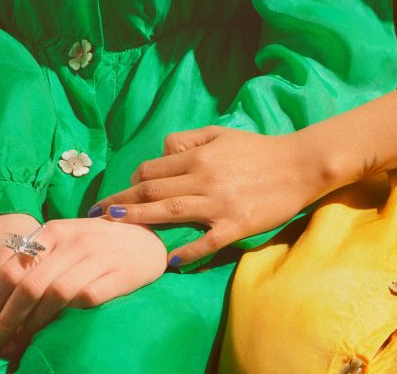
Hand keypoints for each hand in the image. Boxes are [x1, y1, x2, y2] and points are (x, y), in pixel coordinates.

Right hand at [0, 213, 40, 338]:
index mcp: (29, 248)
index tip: (24, 335)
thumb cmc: (27, 242)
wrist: (1, 212)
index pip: (29, 282)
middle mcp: (4, 249)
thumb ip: (44, 274)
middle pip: (4, 288)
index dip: (26, 311)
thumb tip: (53, 310)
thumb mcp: (41, 250)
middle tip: (1, 341)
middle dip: (2, 318)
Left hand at [0, 216, 167, 356]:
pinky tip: (50, 336)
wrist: (144, 240)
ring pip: (52, 295)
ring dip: (29, 326)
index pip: (11, 268)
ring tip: (15, 346)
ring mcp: (94, 258)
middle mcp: (72, 242)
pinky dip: (62, 322)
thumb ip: (36, 260)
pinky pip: (82, 301)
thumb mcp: (64, 242)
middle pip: (28, 285)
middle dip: (4, 320)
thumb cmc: (97, 244)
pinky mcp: (115, 276)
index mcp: (53, 232)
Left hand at [92, 126, 321, 265]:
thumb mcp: (221, 134)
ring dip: (138, 220)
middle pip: (153, 191)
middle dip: (122, 202)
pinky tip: (168, 262)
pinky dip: (185, 253)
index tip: (120, 192)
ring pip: (170, 213)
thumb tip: (162, 153)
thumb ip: (190, 141)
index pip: (154, 169)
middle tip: (98, 214)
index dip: (132, 180)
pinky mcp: (235, 226)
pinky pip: (205, 242)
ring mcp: (218, 205)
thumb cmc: (258, 149)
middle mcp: (204, 179)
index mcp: (200, 157)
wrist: (298, 165)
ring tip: (115, 226)